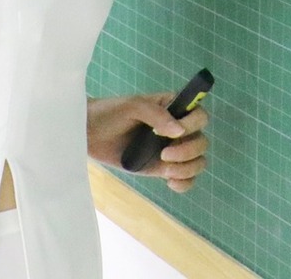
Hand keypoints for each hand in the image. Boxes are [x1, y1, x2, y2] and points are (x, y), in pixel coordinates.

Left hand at [87, 93, 210, 192]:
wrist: (88, 134)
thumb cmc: (109, 113)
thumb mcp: (132, 107)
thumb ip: (157, 115)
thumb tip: (179, 131)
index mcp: (174, 108)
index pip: (200, 116)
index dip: (194, 125)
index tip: (174, 133)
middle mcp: (177, 129)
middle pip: (202, 142)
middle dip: (188, 151)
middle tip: (164, 155)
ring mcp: (170, 150)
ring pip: (198, 162)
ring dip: (188, 168)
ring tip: (165, 170)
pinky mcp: (161, 169)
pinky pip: (185, 178)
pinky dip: (185, 183)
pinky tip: (170, 183)